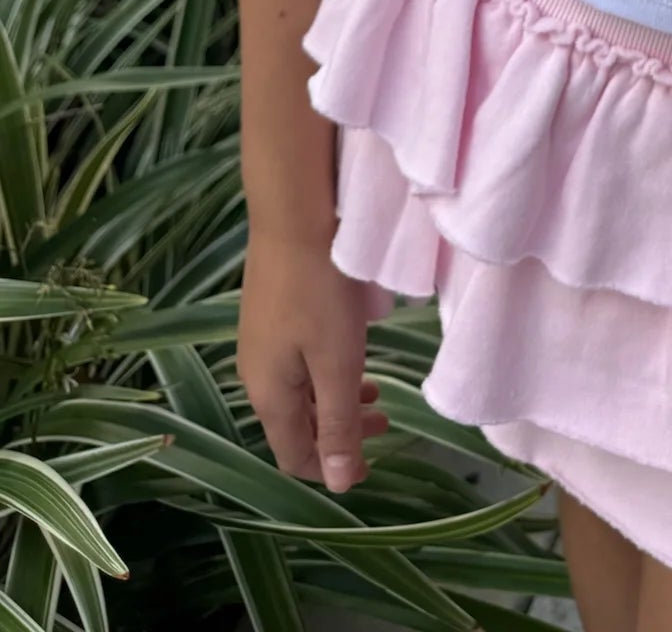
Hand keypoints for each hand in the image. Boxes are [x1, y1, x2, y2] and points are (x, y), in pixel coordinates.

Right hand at [237, 226, 387, 491]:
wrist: (294, 214)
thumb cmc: (321, 290)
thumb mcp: (338, 363)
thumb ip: (337, 424)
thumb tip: (337, 484)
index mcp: (268, 394)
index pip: (293, 455)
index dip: (330, 470)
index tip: (371, 467)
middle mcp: (256, 372)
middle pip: (296, 423)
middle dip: (339, 432)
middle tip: (386, 423)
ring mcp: (261, 339)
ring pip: (300, 390)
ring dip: (337, 400)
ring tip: (376, 393)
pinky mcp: (272, 310)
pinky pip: (298, 360)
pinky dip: (327, 371)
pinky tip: (350, 352)